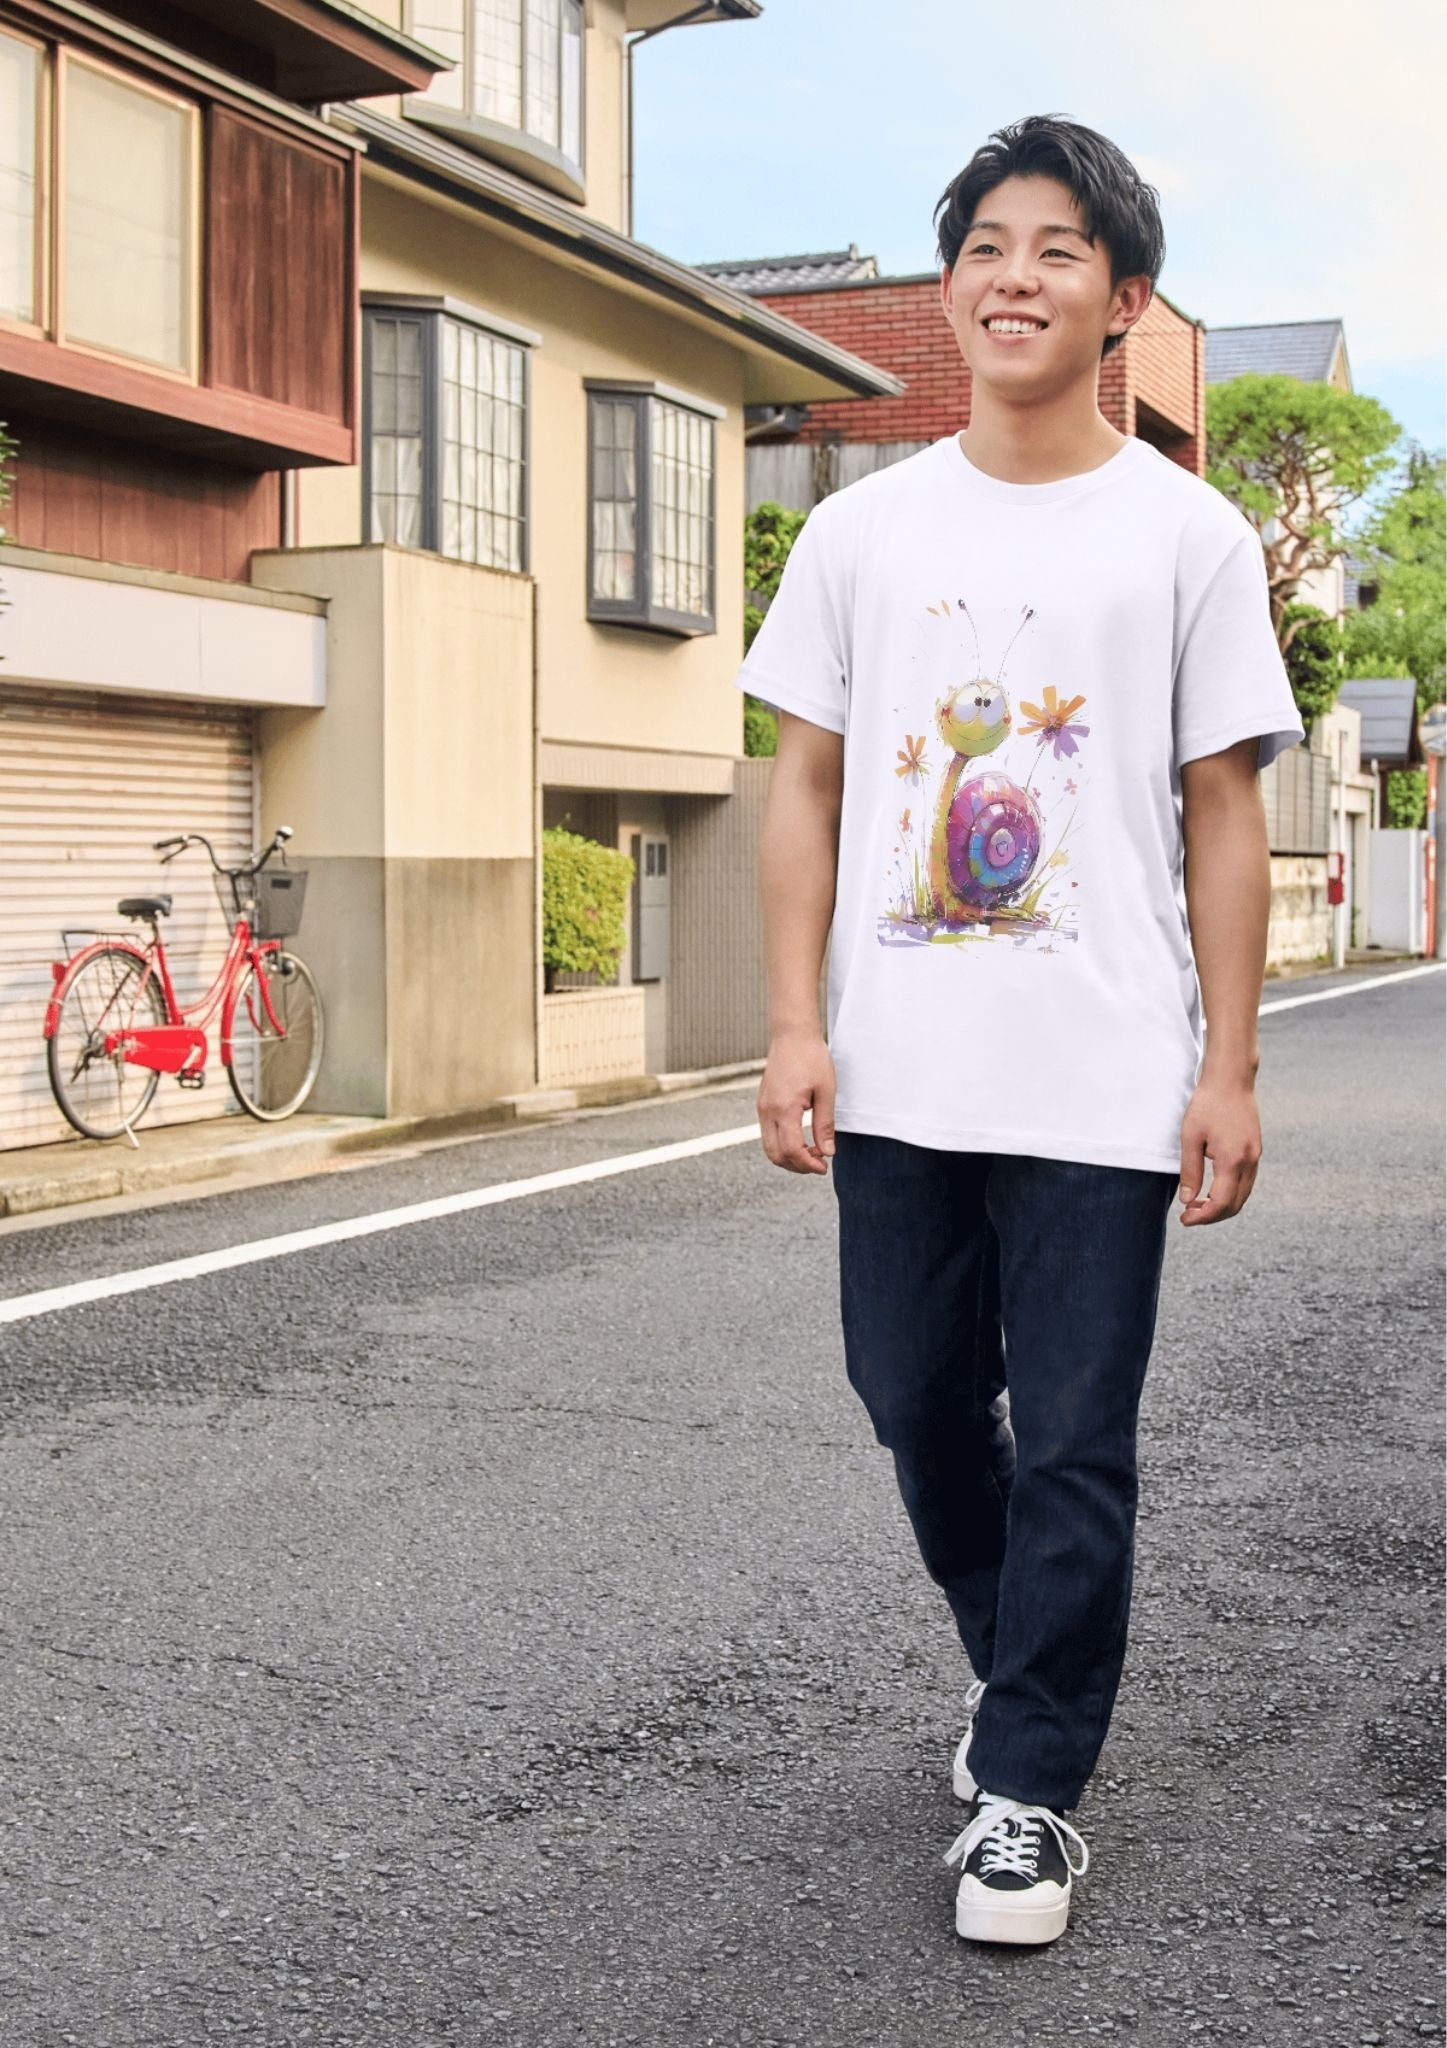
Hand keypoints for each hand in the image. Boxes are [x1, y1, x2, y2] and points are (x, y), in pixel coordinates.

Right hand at [757, 1031, 835, 1174]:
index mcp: (784, 1108)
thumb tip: (828, 1152)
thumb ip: (825, 1124)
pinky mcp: (762, 1105)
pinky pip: (768, 1134)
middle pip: (775, 1155)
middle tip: (819, 1164)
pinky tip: (801, 1140)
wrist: (792, 1035)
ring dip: (789, 1157)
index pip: (792, 1150)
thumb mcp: (826, 1091)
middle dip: (797, 1166)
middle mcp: (768, 1111)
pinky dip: (783, 1144)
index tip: (824, 1166)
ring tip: (812, 1153)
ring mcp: (762, 1108)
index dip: (808, 1164)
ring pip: (769, 1147)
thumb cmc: (811, 1058)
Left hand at [1177, 1076, 1260, 1224]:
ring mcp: (1256, 1156)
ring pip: (1243, 1195)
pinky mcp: (1256, 1150)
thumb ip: (1190, 1171)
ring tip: (1197, 1204)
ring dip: (1222, 1206)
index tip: (1185, 1219)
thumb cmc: (1207, 1104)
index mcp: (1233, 1160)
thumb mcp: (1190, 1137)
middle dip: (1212, 1216)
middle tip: (1188, 1215)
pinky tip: (1213, 1189)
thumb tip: (1187, 1200)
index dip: (1203, 1217)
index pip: (1221, 1203)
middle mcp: (1249, 1161)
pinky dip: (1231, 1193)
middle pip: (1235, 1204)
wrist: (1231, 1079)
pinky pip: (1246, 1182)